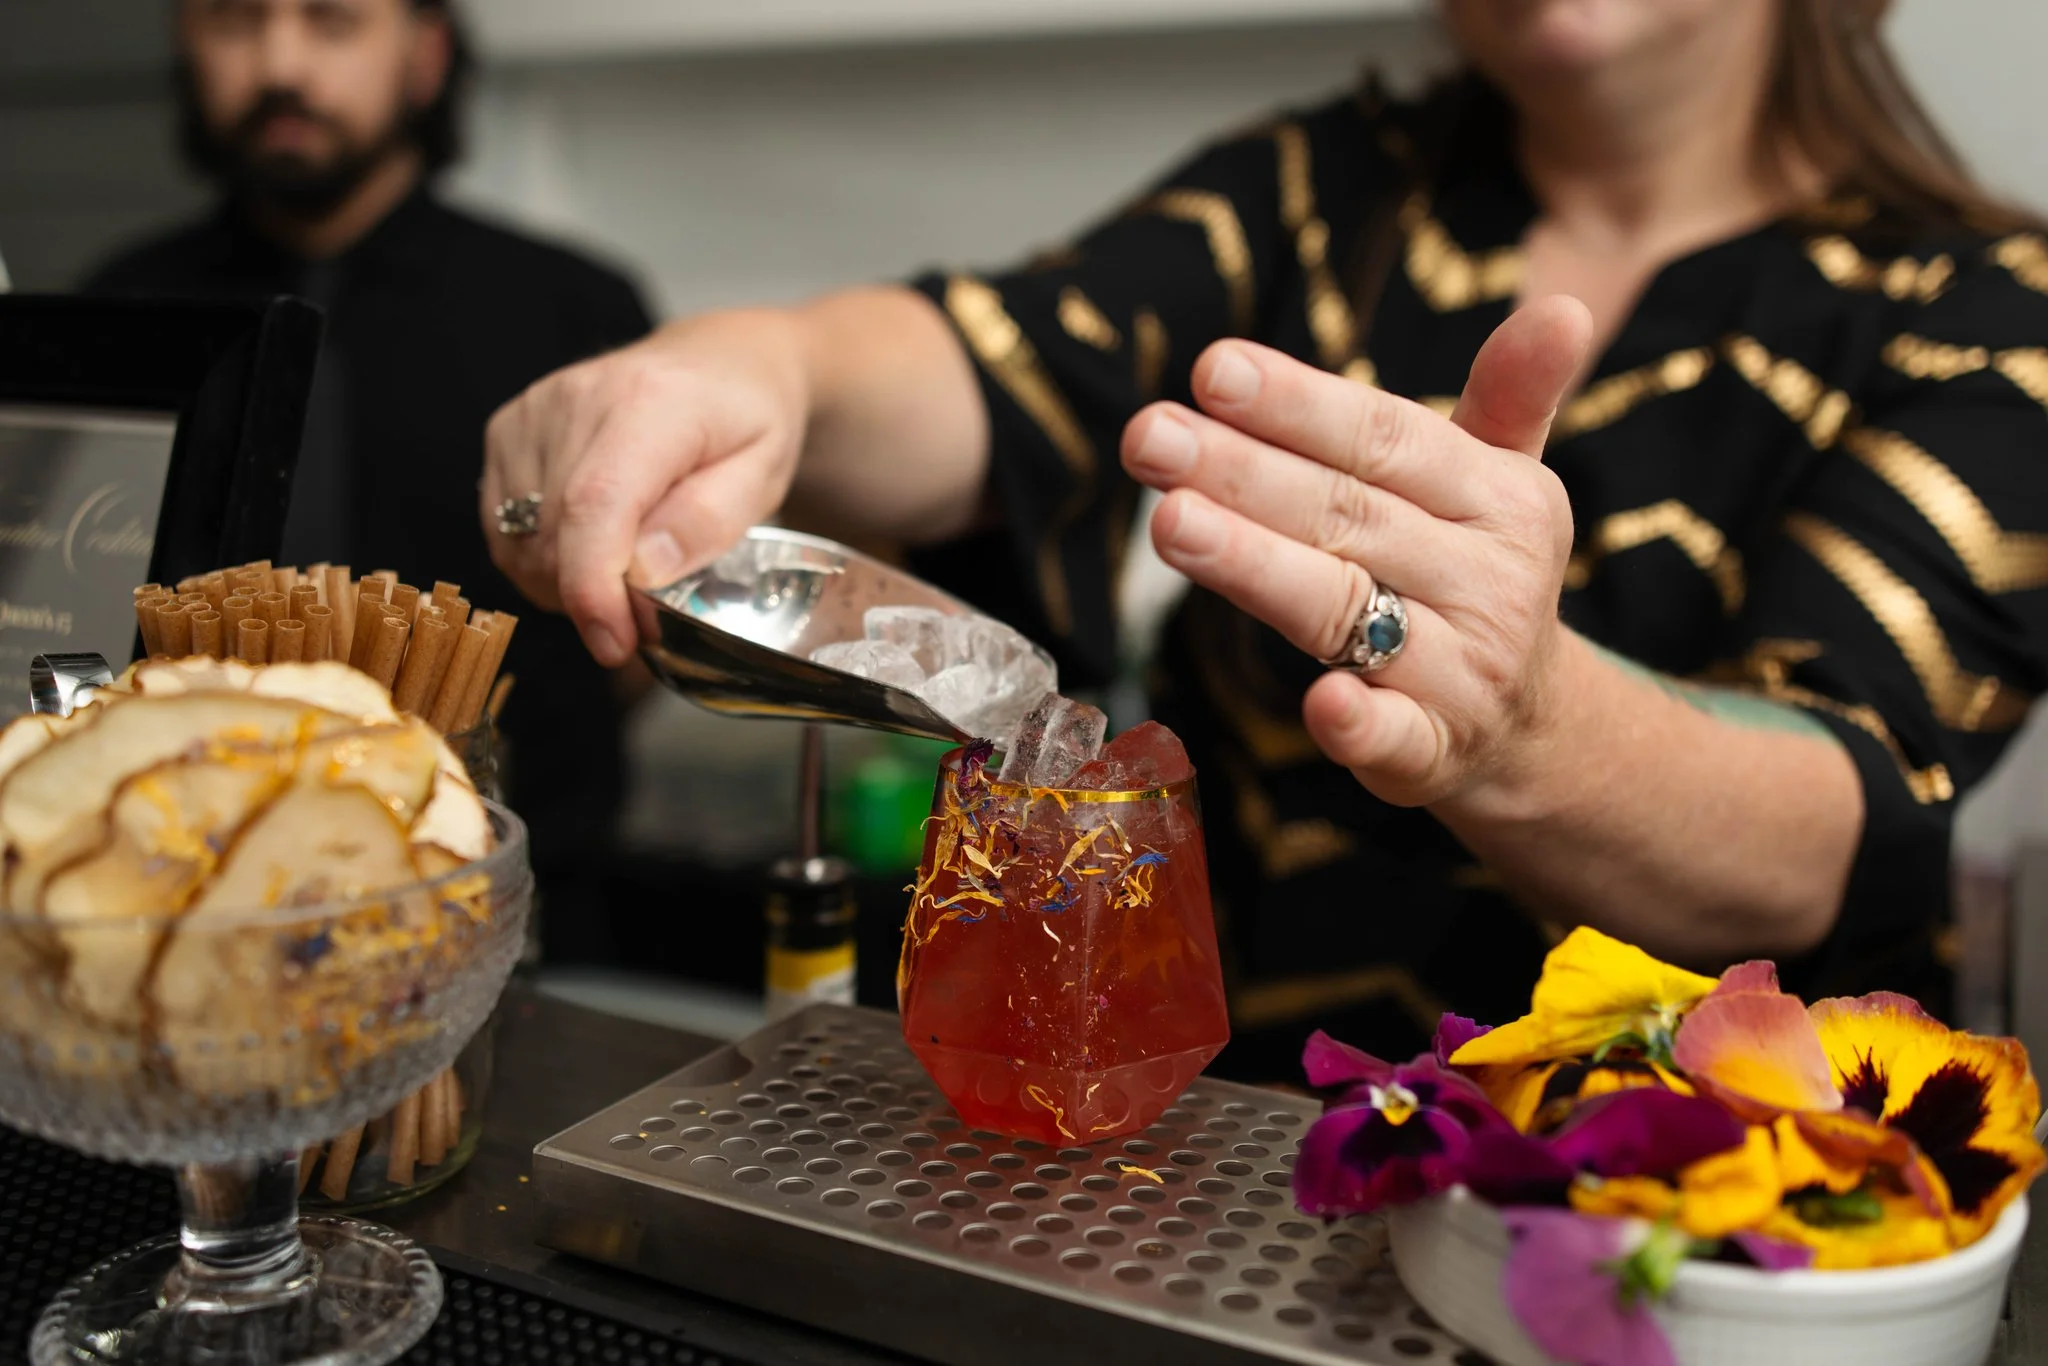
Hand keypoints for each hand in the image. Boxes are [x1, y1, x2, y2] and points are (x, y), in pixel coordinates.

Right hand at [482, 311, 811, 664]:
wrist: (720, 360)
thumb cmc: (748, 421)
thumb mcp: (763, 474)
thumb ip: (707, 521)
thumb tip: (643, 571)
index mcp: (649, 403)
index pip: (593, 505)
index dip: (593, 588)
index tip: (614, 643)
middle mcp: (577, 398)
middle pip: (552, 534)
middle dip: (594, 597)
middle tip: (647, 610)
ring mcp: (533, 410)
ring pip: (520, 540)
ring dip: (566, 581)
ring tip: (624, 569)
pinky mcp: (508, 428)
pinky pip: (502, 526)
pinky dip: (541, 557)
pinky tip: (588, 546)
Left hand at [1120, 296, 1593, 809]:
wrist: (1530, 726)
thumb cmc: (1475, 575)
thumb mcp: (1502, 480)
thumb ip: (1510, 394)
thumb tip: (1564, 306)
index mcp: (1498, 498)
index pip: (1383, 439)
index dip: (1298, 404)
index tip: (1213, 369)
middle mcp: (1486, 580)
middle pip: (1345, 515)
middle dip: (1241, 472)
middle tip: (1148, 436)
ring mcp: (1461, 671)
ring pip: (1344, 609)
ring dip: (1258, 566)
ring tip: (1171, 522)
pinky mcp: (1433, 753)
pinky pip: (1393, 736)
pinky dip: (1357, 722)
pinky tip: (1318, 702)